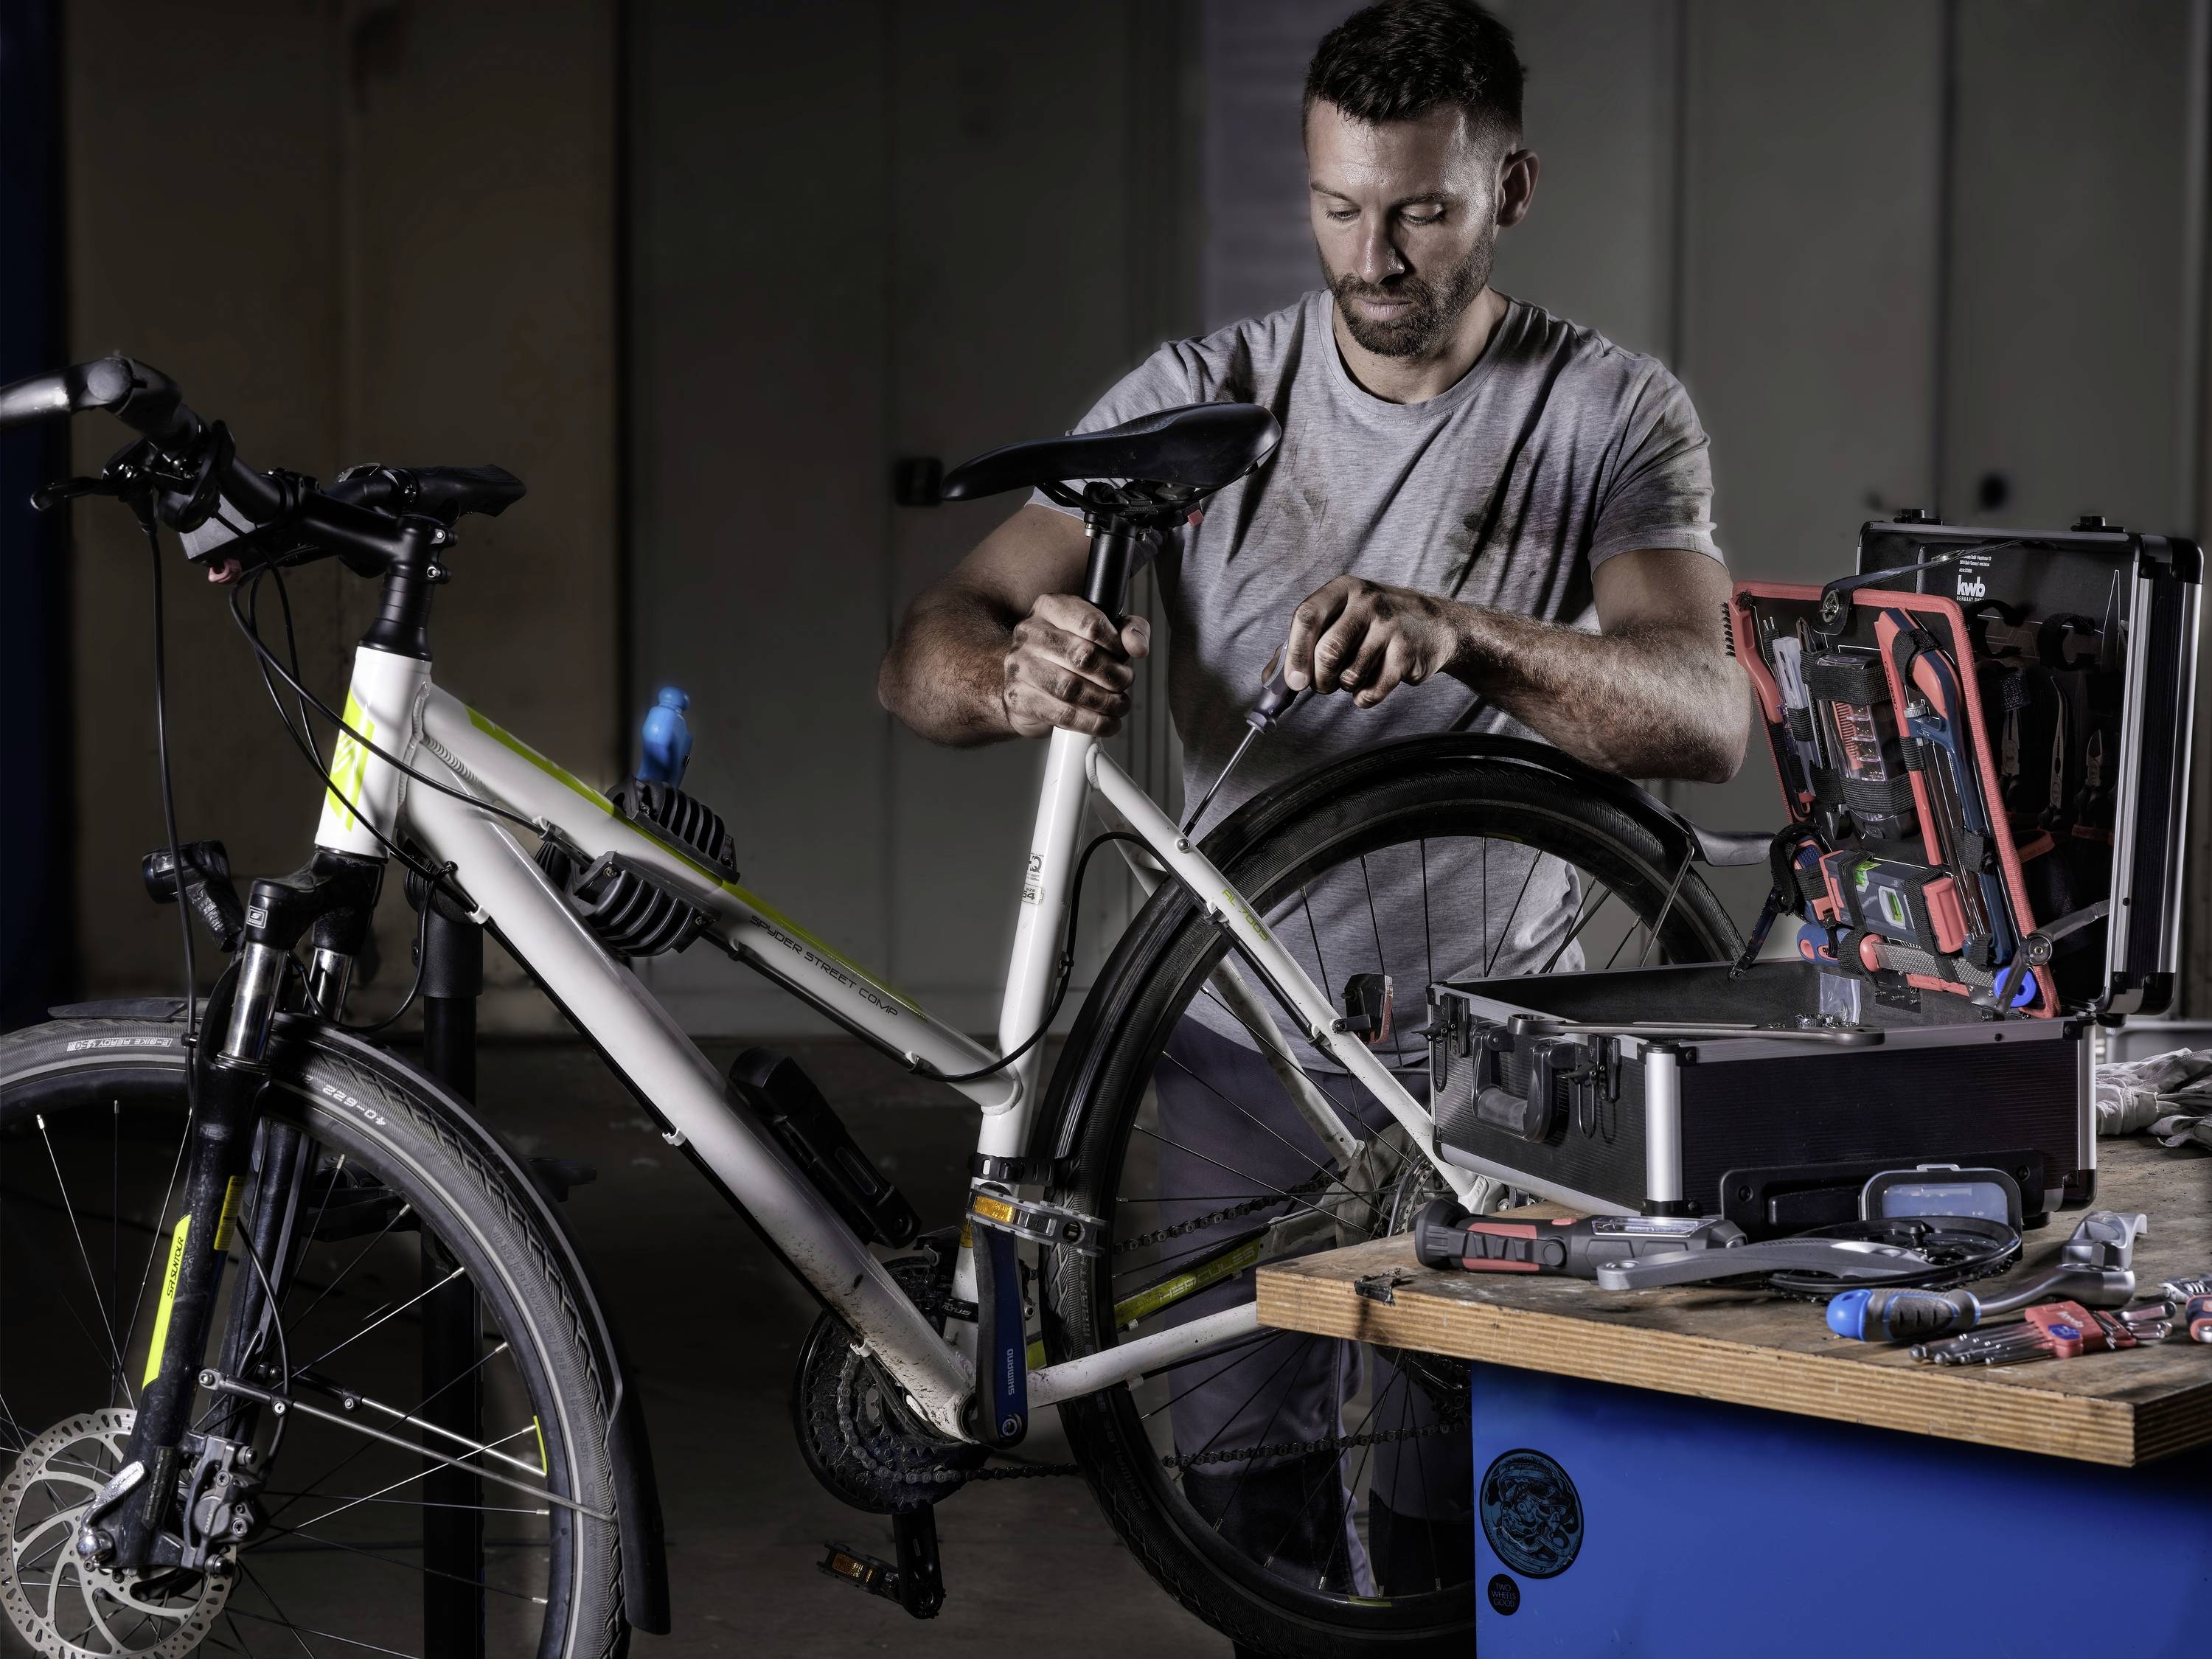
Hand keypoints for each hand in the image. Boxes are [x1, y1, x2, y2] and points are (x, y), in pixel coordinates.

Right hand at [1002, 593, 1150, 737]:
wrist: (1030, 683)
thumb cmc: (1068, 655)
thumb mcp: (1103, 632)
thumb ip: (1128, 630)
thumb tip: (1137, 646)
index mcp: (1050, 607)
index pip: (1089, 622)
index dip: (1116, 644)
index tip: (1124, 656)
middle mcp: (1030, 633)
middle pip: (1083, 656)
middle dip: (1114, 676)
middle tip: (1124, 684)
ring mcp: (1020, 665)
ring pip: (1072, 688)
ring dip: (1105, 702)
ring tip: (1118, 705)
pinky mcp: (1018, 697)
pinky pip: (1062, 713)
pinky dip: (1091, 723)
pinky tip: (1105, 723)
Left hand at [1283, 576, 1462, 707]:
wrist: (1435, 625)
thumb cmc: (1374, 624)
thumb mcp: (1341, 617)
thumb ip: (1304, 643)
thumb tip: (1270, 680)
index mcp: (1342, 589)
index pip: (1307, 616)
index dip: (1295, 652)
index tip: (1292, 682)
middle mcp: (1367, 602)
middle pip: (1327, 650)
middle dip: (1319, 679)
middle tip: (1322, 685)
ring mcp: (1390, 626)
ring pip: (1349, 674)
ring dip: (1343, 686)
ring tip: (1353, 675)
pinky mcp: (1407, 654)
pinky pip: (1372, 690)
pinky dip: (1364, 698)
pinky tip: (1371, 685)